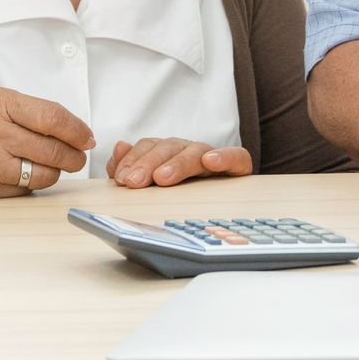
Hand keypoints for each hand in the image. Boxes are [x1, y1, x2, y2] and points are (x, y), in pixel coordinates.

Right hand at [0, 86, 93, 197]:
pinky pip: (24, 188)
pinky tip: (27, 172)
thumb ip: (30, 111)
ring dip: (57, 171)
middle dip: (74, 156)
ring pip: (42, 174)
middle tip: (79, 156)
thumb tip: (73, 130)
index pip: (52, 118)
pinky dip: (33, 182)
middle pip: (52, 149)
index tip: (88, 137)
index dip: (77, 130)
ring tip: (55, 165)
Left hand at [106, 138, 251, 187]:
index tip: (121, 178)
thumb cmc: (182, 193)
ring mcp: (214, 158)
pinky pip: (236, 157)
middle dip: (148, 163)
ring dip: (178, 163)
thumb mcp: (151, 183)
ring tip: (163, 177)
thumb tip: (120, 146)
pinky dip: (224, 156)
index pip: (150, 146)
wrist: (222, 212)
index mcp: (169, 154)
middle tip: (134, 182)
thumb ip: (132, 166)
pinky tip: (211, 161)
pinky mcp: (238, 167)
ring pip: (195, 151)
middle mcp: (190, 152)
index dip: (133, 159)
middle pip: (169, 148)